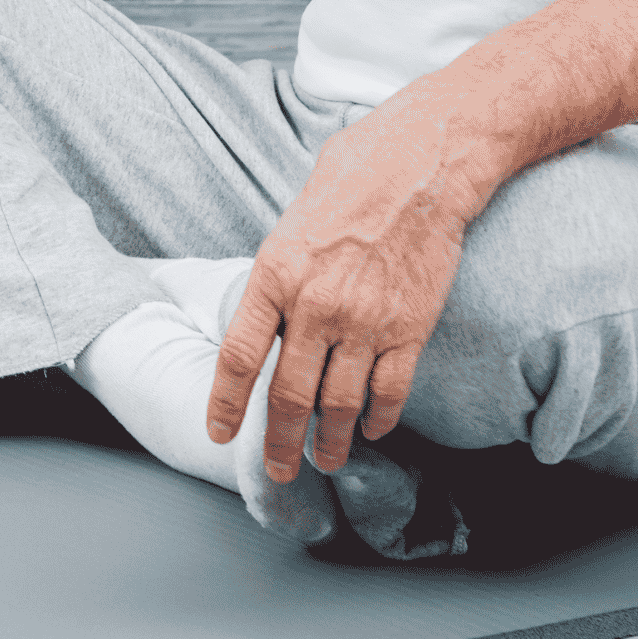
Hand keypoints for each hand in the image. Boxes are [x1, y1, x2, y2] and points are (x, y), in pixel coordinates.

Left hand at [209, 95, 485, 480]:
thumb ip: (277, 280)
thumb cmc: (349, 183)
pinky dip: (378, 417)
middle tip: (278, 469)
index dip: (227, 403)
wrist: (417, 169)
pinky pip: (389, 390)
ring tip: (324, 462)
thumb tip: (269, 323)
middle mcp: (315, 305)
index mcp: (274, 275)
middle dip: (279, 441)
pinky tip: (370, 429)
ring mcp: (364, 321)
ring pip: (339, 404)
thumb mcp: (290, 226)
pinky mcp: (409, 328)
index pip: (239, 356)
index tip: (220, 433)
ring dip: (329, 442)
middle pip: (289, 394)